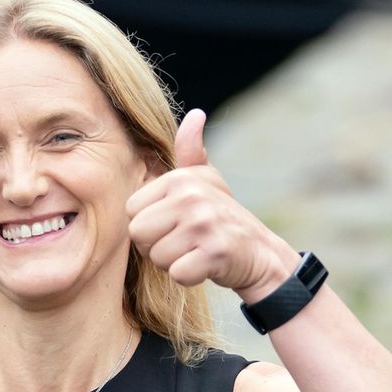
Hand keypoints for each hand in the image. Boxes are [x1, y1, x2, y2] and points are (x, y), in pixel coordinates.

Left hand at [126, 108, 296, 299]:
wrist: (260, 252)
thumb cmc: (223, 217)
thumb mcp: (207, 181)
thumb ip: (191, 152)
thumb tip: (195, 115)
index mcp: (180, 179)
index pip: (131, 211)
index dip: (148, 225)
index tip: (173, 225)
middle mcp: (191, 196)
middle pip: (138, 235)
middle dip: (156, 247)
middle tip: (183, 242)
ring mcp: (204, 224)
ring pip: (157, 257)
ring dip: (174, 262)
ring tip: (196, 251)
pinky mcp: (215, 252)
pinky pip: (178, 274)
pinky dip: (190, 277)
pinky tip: (205, 265)